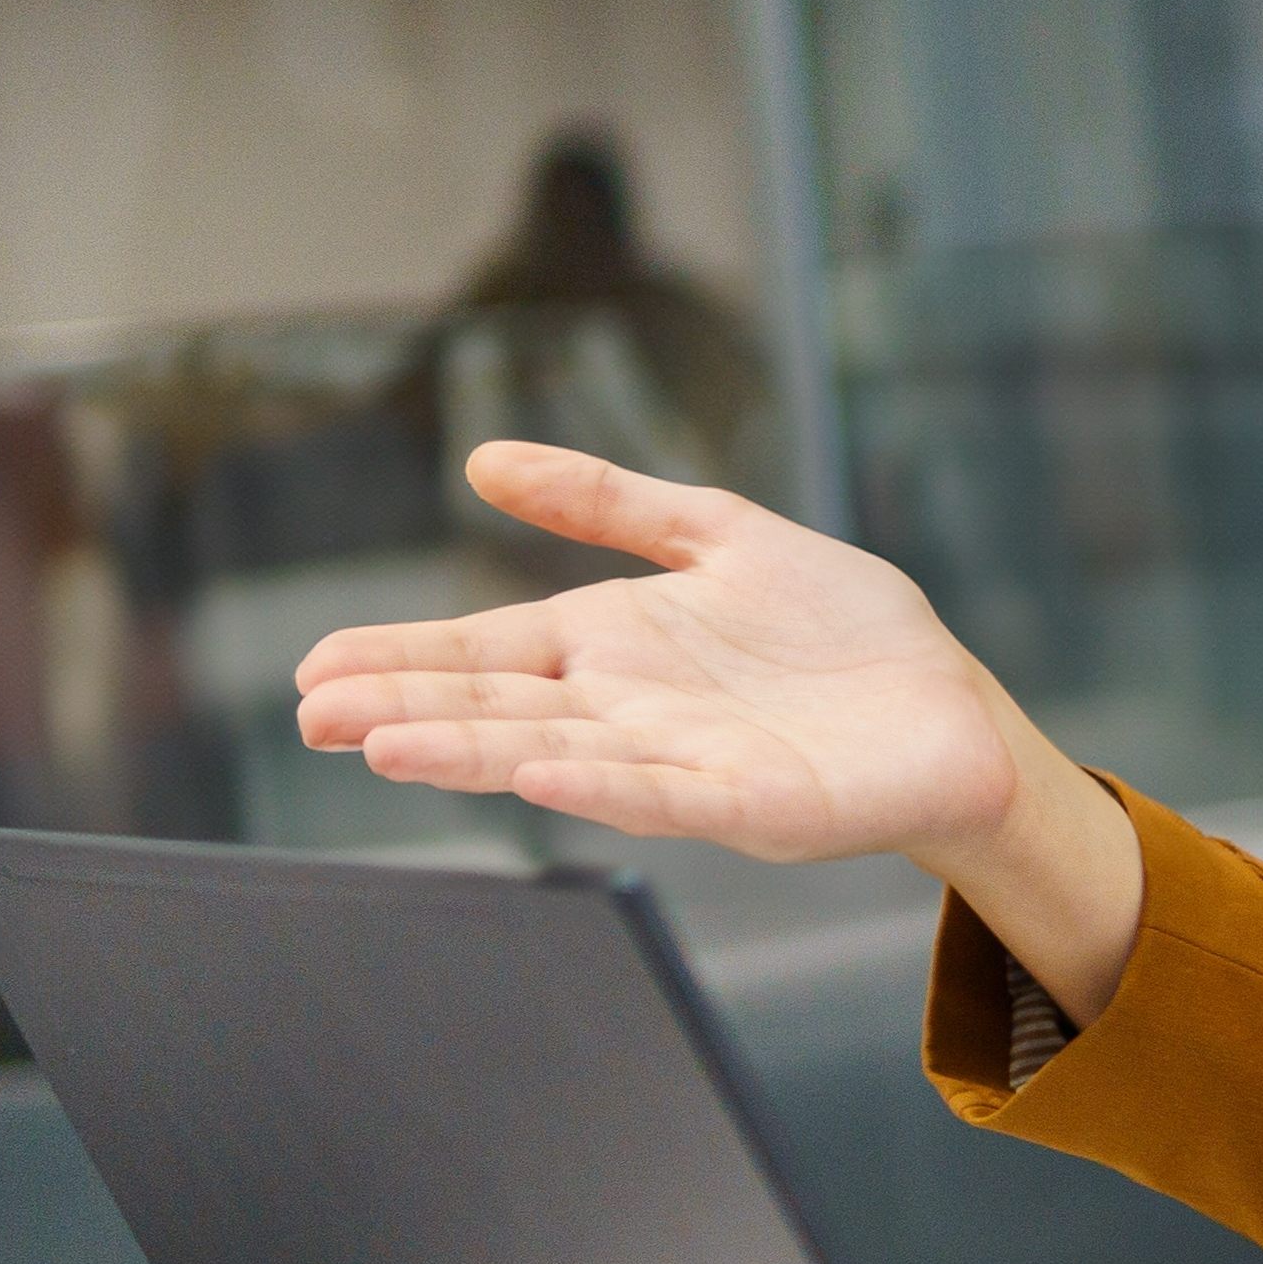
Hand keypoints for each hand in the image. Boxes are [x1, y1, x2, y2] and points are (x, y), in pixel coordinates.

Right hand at [289, 441, 1144, 1015]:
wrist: (949, 707)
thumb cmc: (839, 631)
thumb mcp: (720, 536)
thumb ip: (609, 503)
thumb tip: (484, 461)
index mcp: (613, 646)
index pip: (486, 648)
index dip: (402, 656)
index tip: (315, 668)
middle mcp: (628, 710)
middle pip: (497, 705)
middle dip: (405, 708)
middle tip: (312, 714)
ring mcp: (681, 761)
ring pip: (555, 754)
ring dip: (473, 750)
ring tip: (385, 746)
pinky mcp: (748, 802)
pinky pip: (661, 793)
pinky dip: (599, 783)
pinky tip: (539, 772)